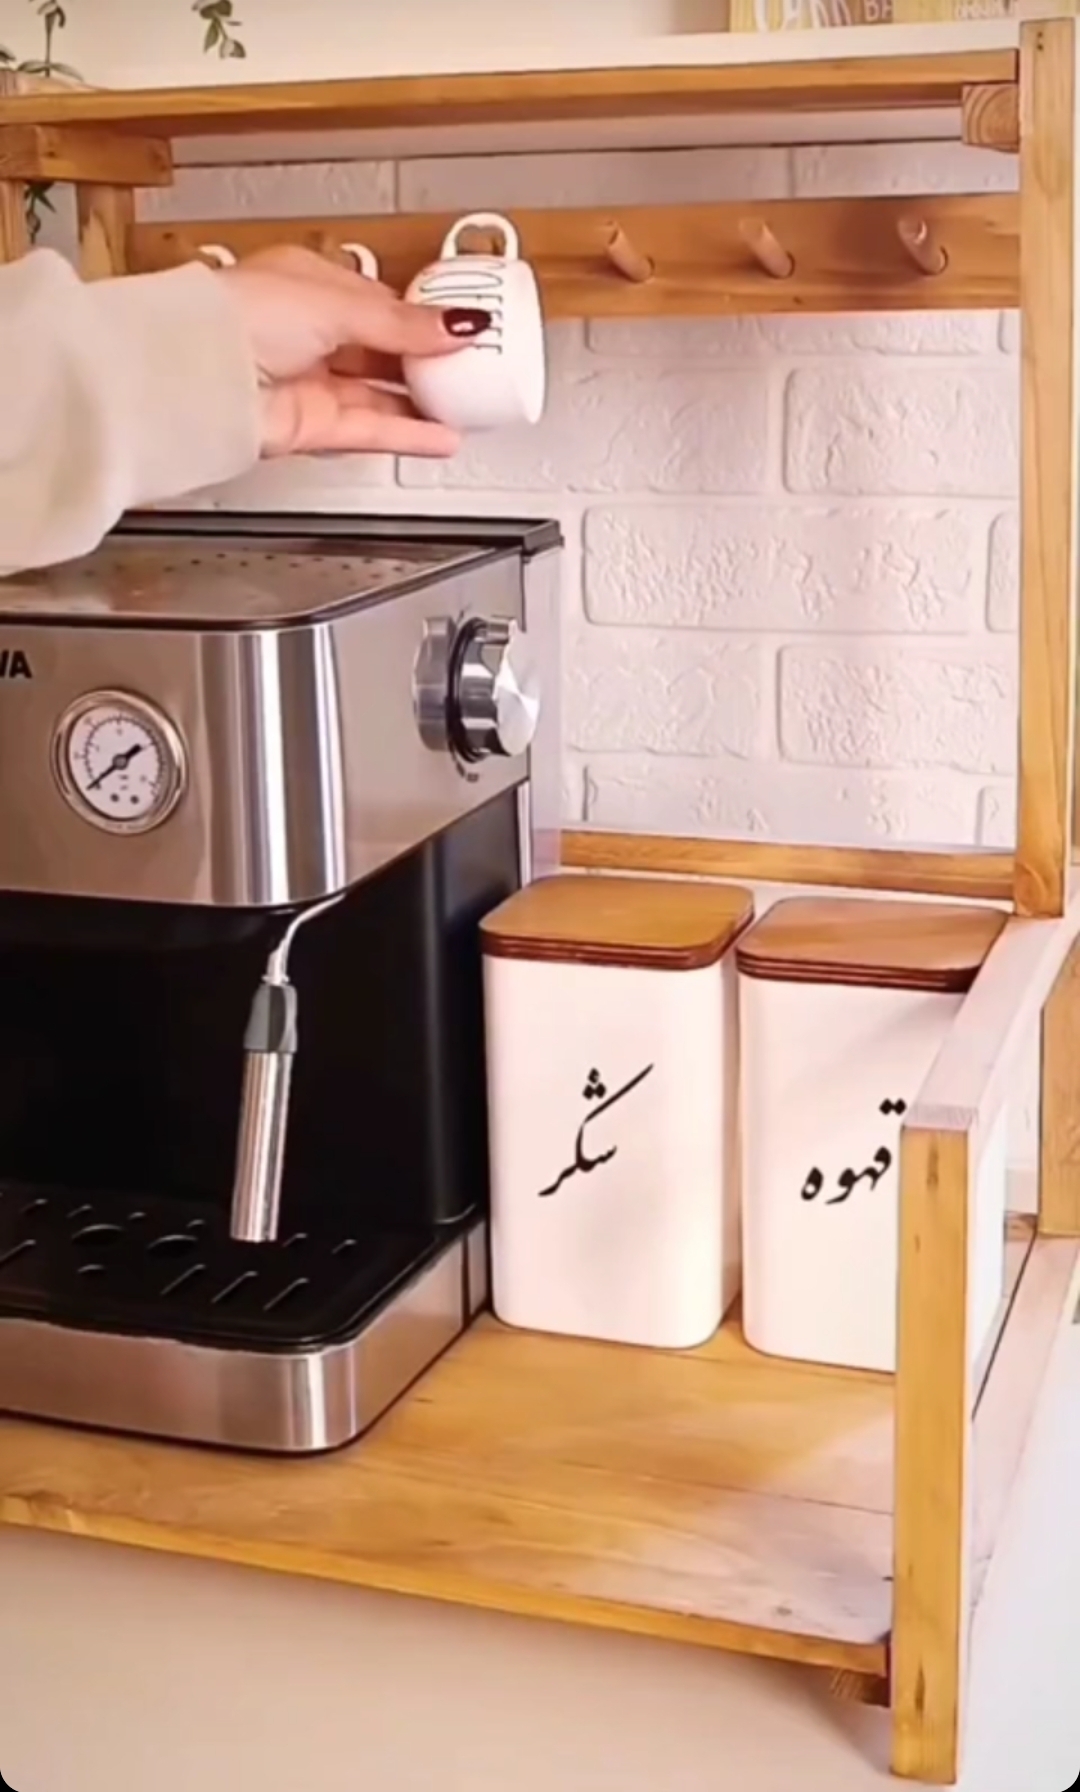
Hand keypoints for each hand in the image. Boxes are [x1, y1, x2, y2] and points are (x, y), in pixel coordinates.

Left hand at [216, 245, 490, 458]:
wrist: (196, 373)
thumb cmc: (241, 316)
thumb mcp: (337, 303)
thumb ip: (403, 324)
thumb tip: (457, 325)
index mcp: (308, 287)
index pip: (378, 303)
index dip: (421, 316)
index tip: (462, 326)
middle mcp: (306, 336)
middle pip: (382, 352)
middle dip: (427, 361)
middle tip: (473, 367)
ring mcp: (308, 383)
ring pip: (378, 395)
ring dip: (423, 402)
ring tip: (467, 405)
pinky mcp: (310, 427)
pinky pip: (370, 430)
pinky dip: (408, 435)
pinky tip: (442, 437)